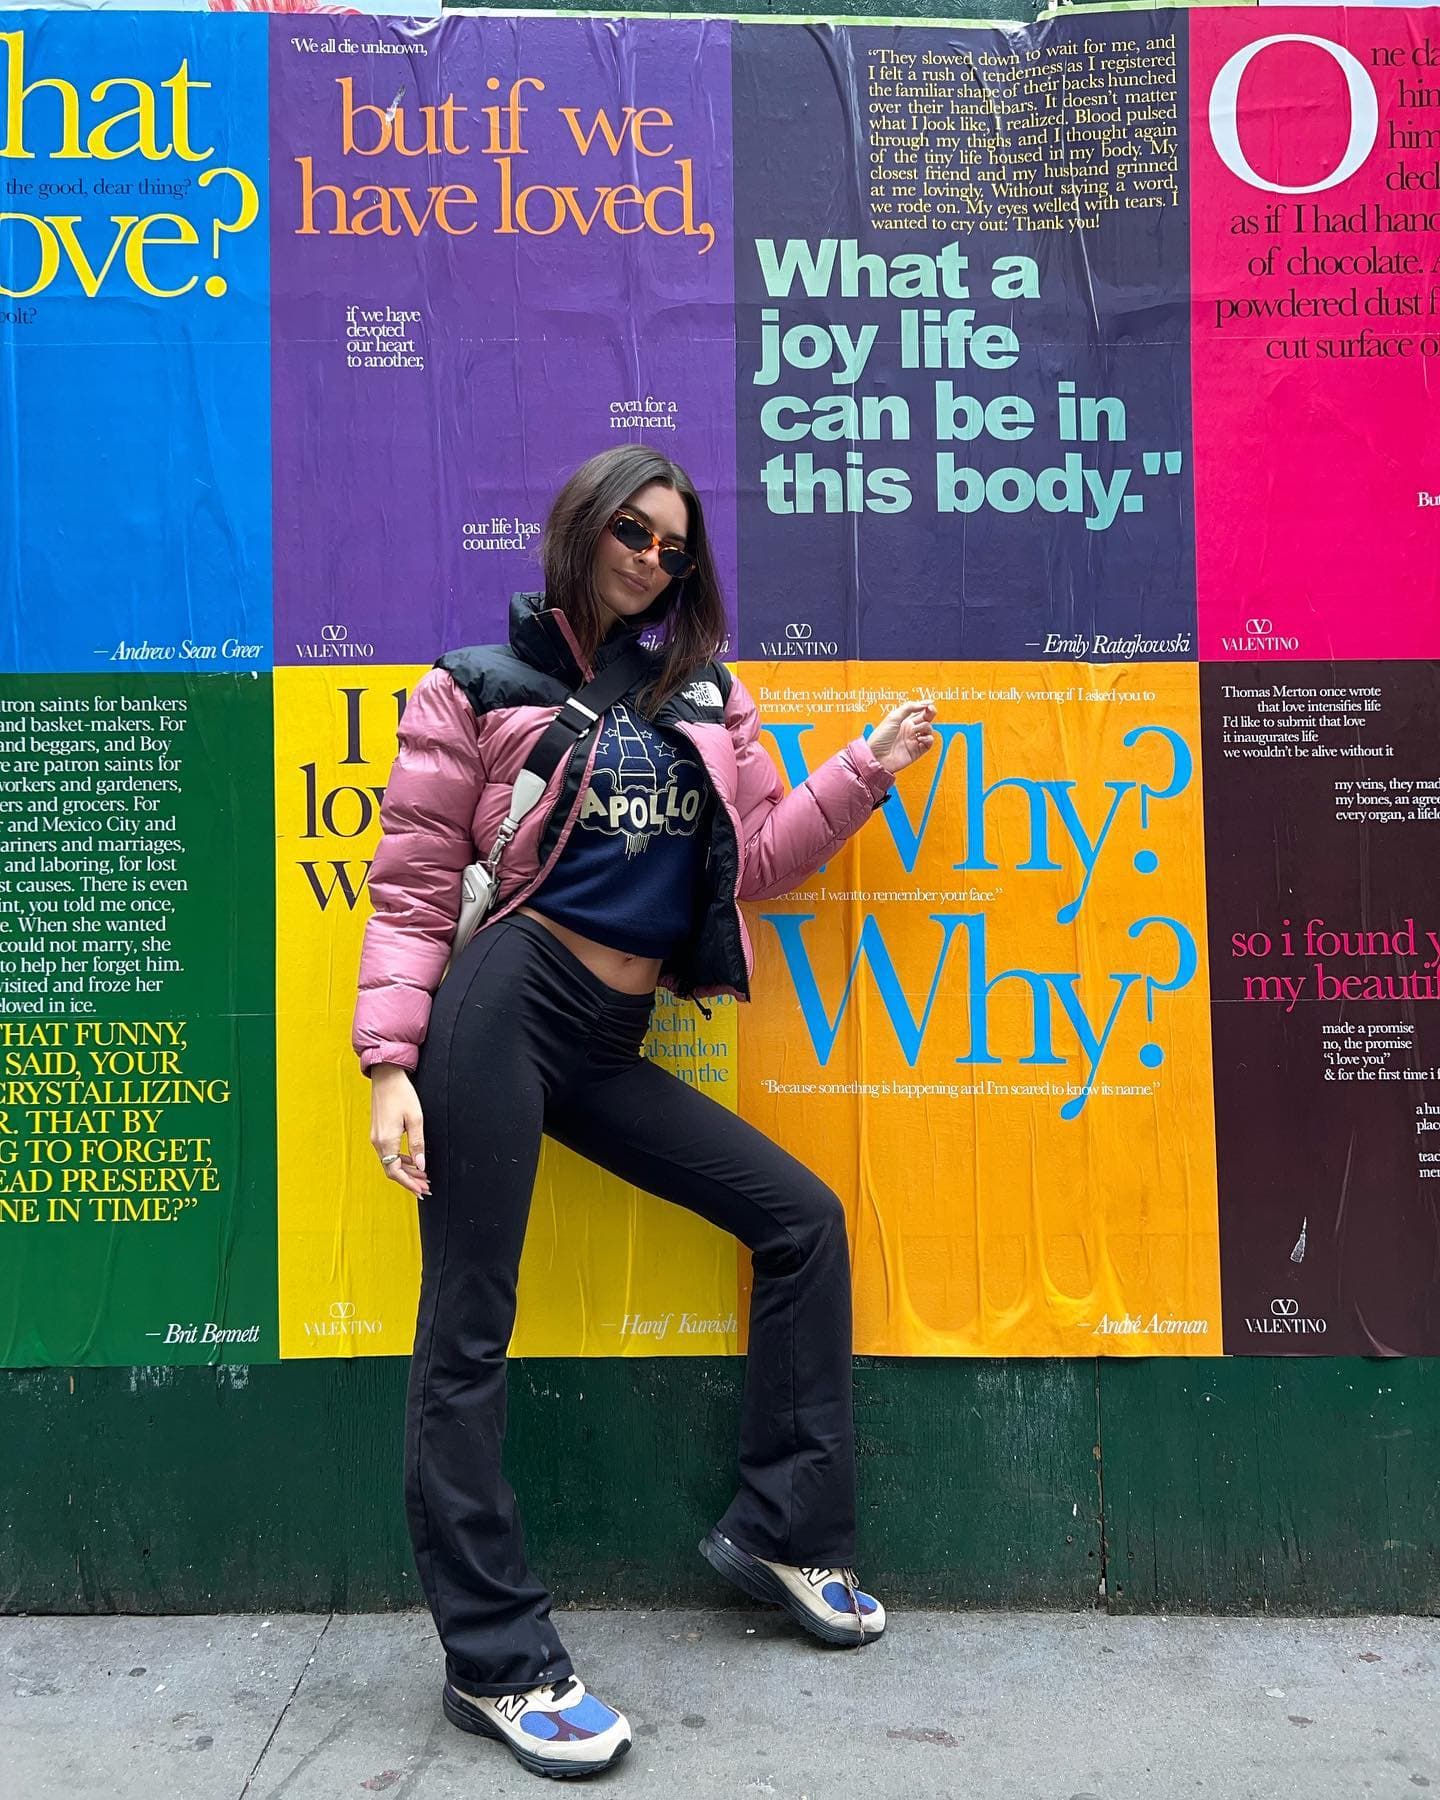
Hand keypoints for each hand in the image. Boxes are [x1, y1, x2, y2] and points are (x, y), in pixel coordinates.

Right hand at [370, 1065, 430, 1196]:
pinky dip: (400, 1161)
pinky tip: (413, 1161)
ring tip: (423, 1176)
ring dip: (406, 1171)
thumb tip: (421, 1166)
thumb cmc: (402, 1094)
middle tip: (426, 1187)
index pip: (395, 1171)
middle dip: (410, 1180)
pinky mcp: (378, 1132)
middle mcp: (377, 1141)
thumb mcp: (416, 1119)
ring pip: (390, 1162)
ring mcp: (375, 1137)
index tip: (421, 1191)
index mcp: (386, 1140)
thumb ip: (417, 1144)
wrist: (386, 1076)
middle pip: (392, 1170)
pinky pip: (388, 1153)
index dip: (409, 1183)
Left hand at [867, 698, 936, 775]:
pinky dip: (927, 739)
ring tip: (914, 730)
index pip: (919, 711)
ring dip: (925, 727)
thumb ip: (908, 708)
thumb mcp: (893, 717)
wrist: (877, 756)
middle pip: (926, 719)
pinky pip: (929, 742)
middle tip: (931, 709)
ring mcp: (914, 740)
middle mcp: (910, 730)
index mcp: (904, 721)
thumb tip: (923, 703)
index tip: (929, 703)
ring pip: (929, 730)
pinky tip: (919, 739)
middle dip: (931, 713)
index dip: (925, 706)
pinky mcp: (917, 751)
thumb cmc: (880, 737)